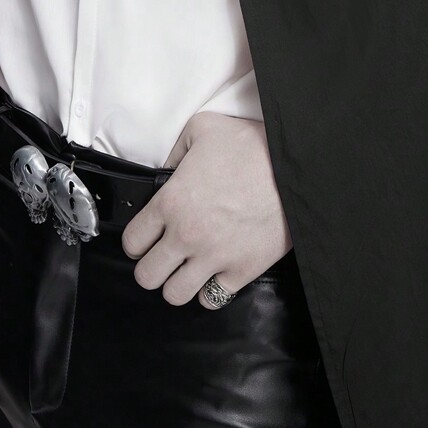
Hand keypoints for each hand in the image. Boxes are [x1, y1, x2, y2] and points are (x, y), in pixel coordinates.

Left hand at [122, 111, 291, 309]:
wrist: (295, 166)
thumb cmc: (251, 146)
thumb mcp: (203, 128)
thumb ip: (176, 149)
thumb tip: (167, 168)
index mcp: (170, 202)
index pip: (132, 241)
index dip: (136, 242)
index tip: (146, 240)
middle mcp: (186, 235)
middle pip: (146, 276)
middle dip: (152, 267)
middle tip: (165, 257)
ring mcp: (214, 257)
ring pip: (174, 295)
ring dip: (178, 283)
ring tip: (188, 270)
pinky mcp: (242, 270)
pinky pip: (212, 300)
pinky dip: (211, 291)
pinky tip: (215, 274)